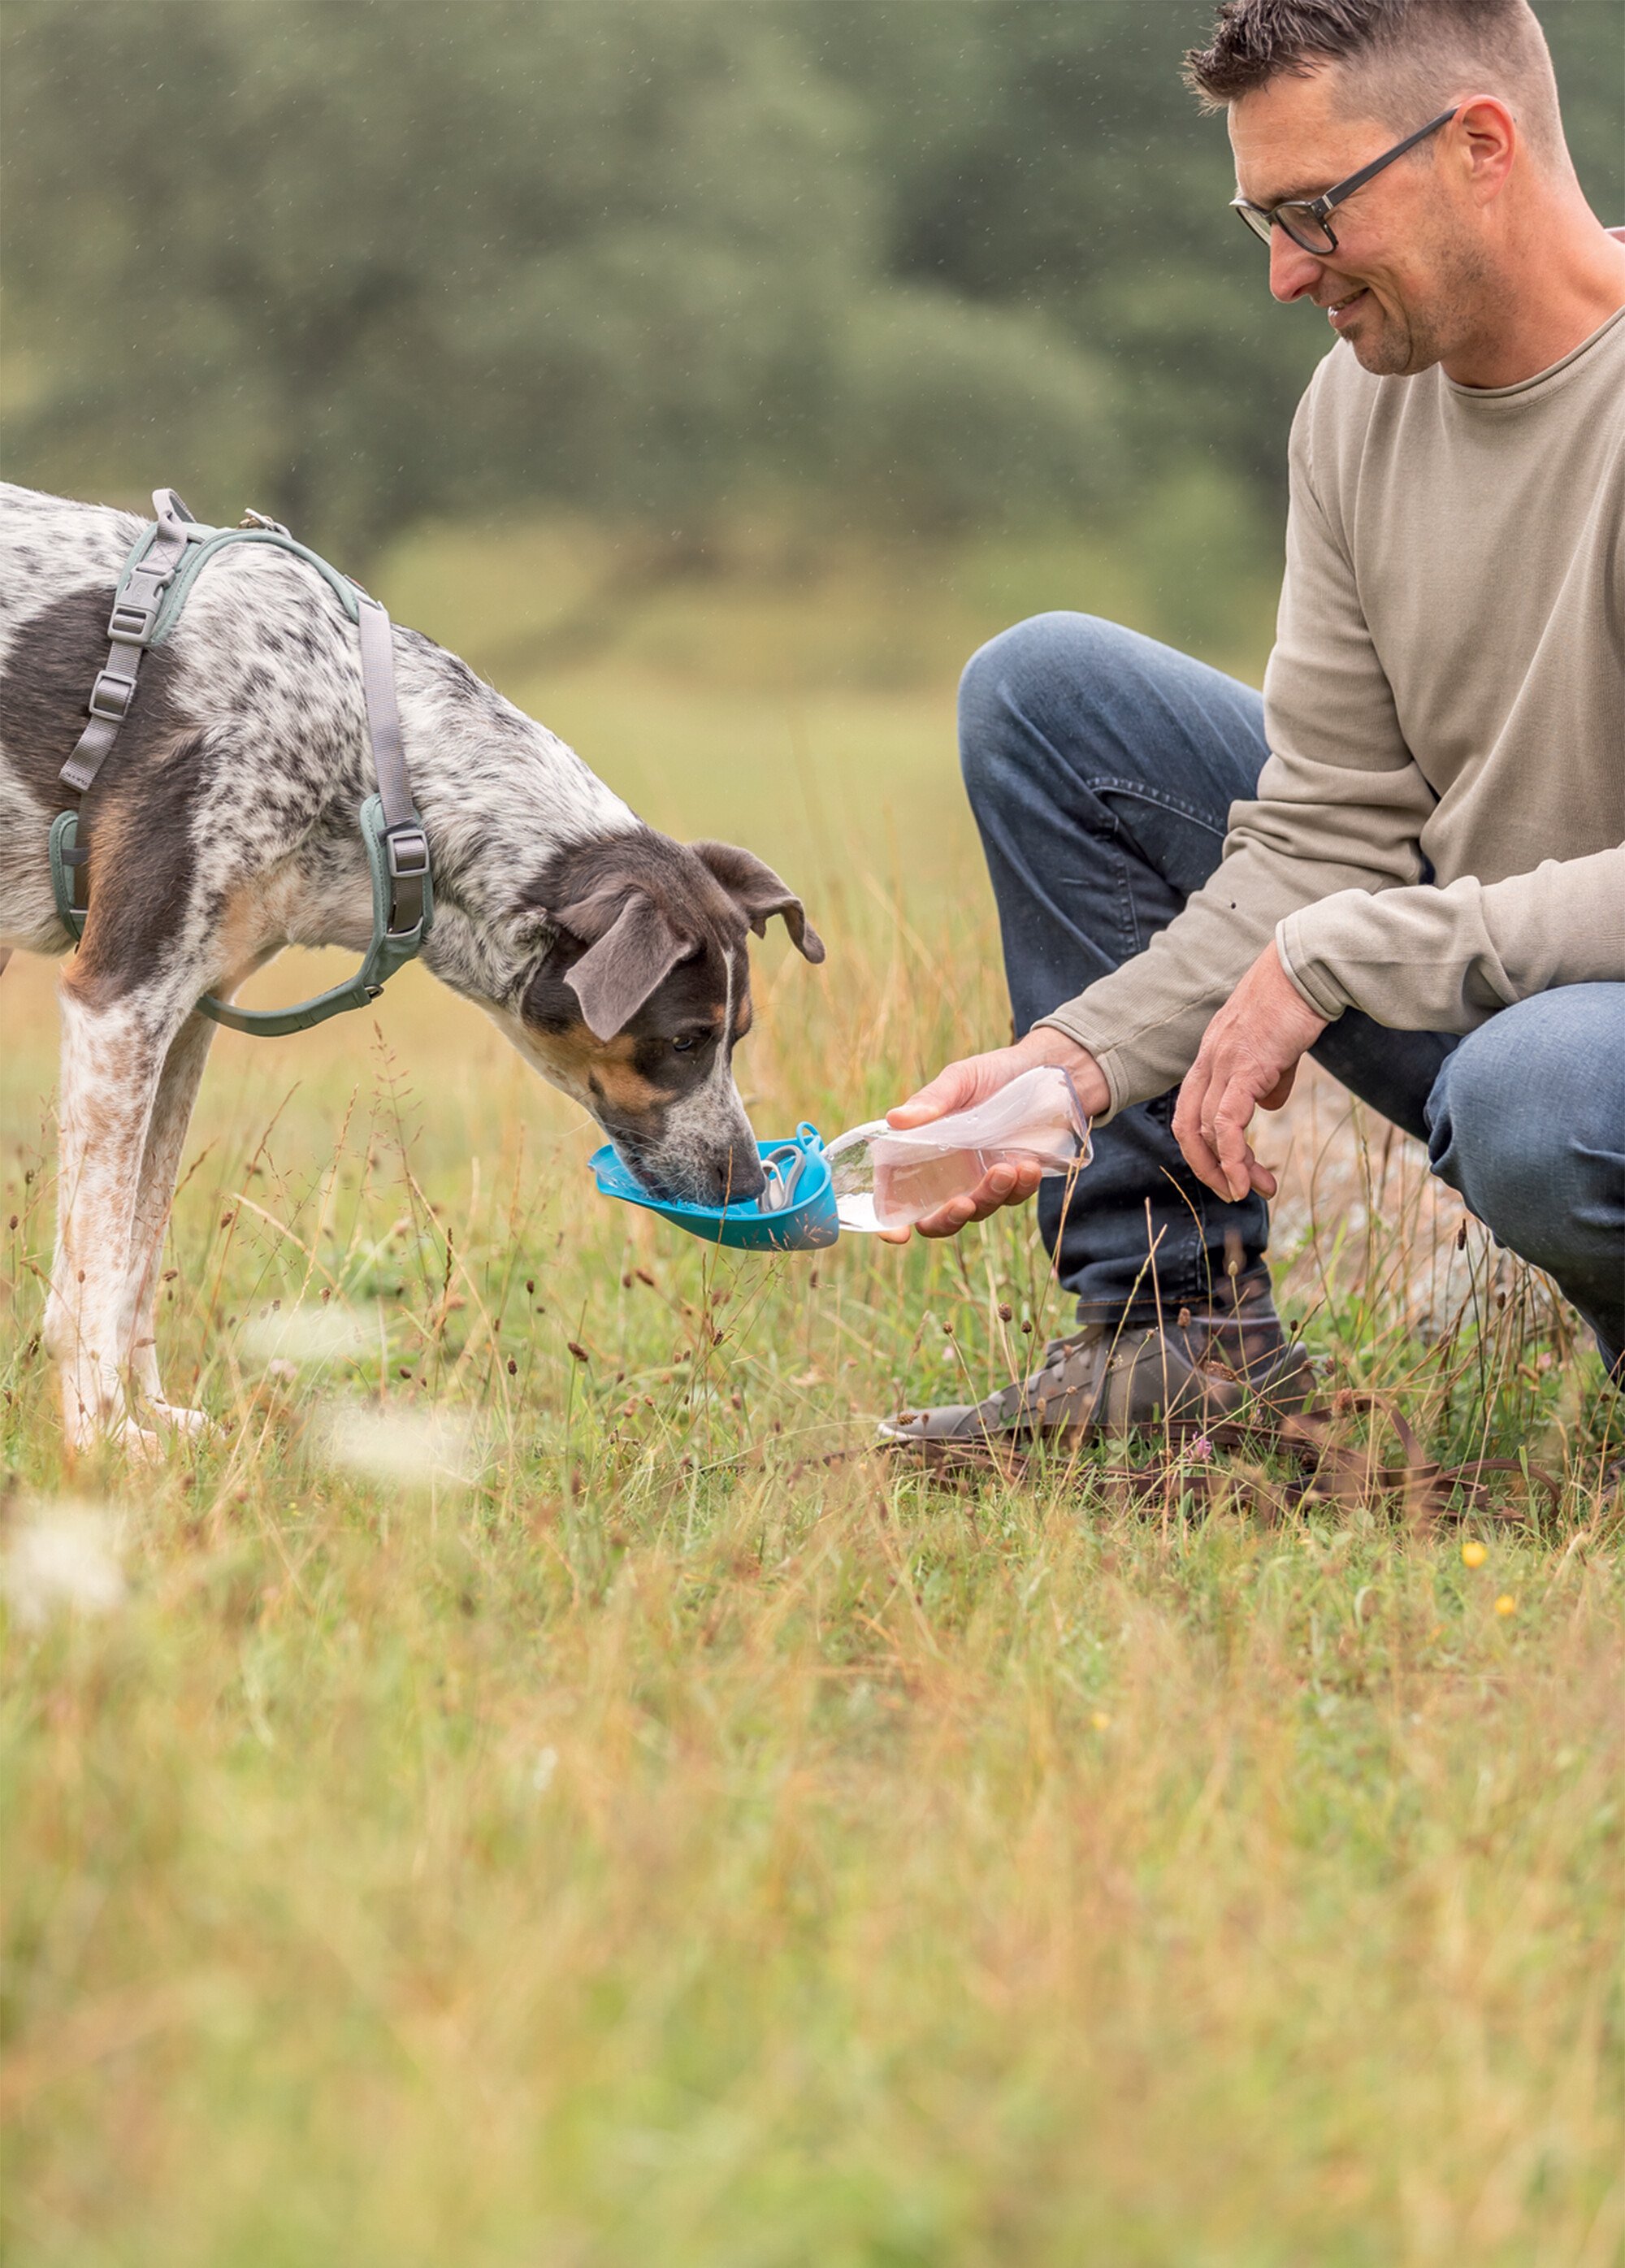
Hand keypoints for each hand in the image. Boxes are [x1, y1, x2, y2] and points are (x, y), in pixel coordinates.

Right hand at [877, 1026, 1107, 1242]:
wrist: (1045, 1069)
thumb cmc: (993, 1072)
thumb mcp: (960, 1080)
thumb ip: (932, 1101)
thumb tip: (895, 1119)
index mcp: (921, 1153)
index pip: (896, 1196)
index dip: (891, 1221)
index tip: (898, 1234)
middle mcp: (947, 1174)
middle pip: (936, 1220)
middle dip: (948, 1220)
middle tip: (964, 1203)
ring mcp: (981, 1181)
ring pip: (980, 1210)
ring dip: (991, 1196)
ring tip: (1007, 1168)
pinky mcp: (1014, 1182)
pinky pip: (1014, 1198)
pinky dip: (1021, 1189)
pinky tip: (1029, 1167)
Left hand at [1173, 943, 1326, 1202]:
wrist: (1310, 966)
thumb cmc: (1298, 1000)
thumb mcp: (1278, 1047)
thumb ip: (1269, 1077)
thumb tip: (1268, 1107)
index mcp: (1211, 1055)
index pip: (1192, 1109)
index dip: (1206, 1146)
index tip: (1233, 1169)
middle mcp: (1208, 1060)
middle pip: (1188, 1126)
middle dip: (1207, 1166)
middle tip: (1233, 1192)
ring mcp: (1222, 1062)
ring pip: (1208, 1130)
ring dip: (1230, 1169)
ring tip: (1256, 1190)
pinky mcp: (1246, 1066)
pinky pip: (1228, 1122)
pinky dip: (1233, 1156)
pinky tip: (1246, 1178)